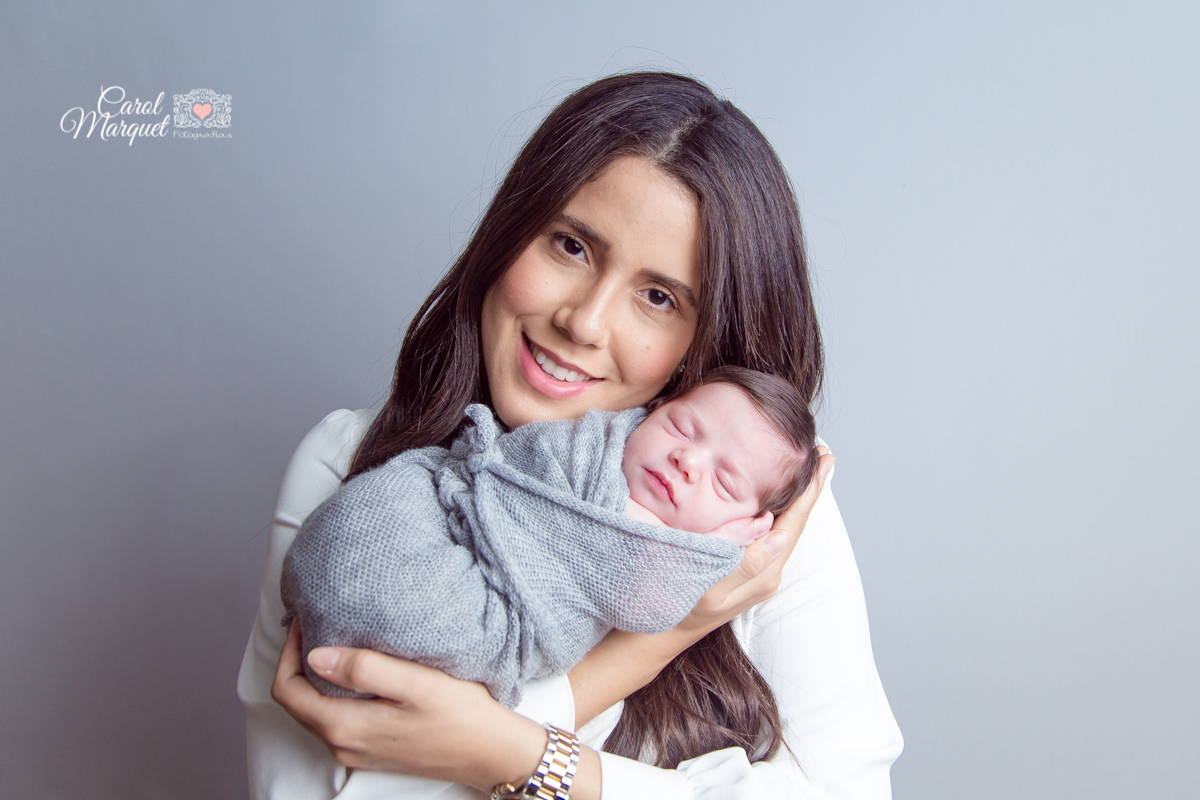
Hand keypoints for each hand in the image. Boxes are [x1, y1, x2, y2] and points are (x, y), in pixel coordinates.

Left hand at [270, 621, 546, 790]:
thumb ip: (364, 669)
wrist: (490, 753)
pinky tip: (357, 669)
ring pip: (314, 710)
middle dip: (297, 661)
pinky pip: (335, 718)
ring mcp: (356, 751)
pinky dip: (333, 692)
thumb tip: (316, 656)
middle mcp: (343, 745)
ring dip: (316, 675)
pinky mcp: (371, 749)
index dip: (288, 652)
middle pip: (295, 701)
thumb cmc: (460, 717)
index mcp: (345, 728)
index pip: (287, 690)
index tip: (306, 621)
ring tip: (335, 639)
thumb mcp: (415, 684)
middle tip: (315, 624)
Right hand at [677, 446, 832, 636]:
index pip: (795, 522)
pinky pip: (774, 534)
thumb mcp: (712, 589)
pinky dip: (782, 509)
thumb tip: (782, 535)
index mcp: (765, 572)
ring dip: (799, 497)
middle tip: (822, 453)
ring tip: (808, 469)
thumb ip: (747, 563)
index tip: (824, 460)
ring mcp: (763, 573)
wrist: (666, 632)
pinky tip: (779, 497)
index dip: (811, 490)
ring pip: (788, 527)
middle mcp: (770, 572)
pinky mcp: (753, 572)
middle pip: (797, 522)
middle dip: (811, 488)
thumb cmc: (682, 609)